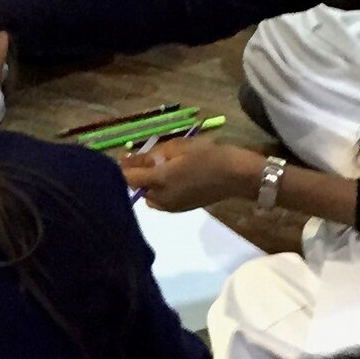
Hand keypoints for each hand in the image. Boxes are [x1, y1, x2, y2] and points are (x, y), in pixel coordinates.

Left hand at [121, 138, 259, 212]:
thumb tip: (126, 160)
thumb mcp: (177, 148)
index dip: (123, 166)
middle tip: (148, 158)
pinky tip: (170, 178)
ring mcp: (170, 207)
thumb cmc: (208, 155)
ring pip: (147, 196)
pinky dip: (158, 191)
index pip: (127, 178)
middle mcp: (161, 198)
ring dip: (148, 183)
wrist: (236, 176)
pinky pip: (160, 201)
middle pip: (136, 188)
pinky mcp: (179, 210)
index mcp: (159, 180)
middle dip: (137, 174)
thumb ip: (149, 156)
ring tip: (160, 168)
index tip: (126, 154)